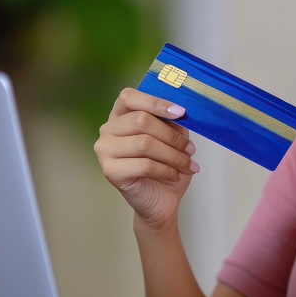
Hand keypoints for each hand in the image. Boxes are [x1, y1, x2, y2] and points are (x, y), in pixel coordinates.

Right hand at [94, 87, 198, 228]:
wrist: (160, 200)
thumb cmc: (165, 166)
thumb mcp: (173, 139)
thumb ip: (172, 123)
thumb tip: (181, 112)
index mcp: (120, 115)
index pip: (128, 97)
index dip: (155, 102)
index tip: (180, 112)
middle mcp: (107, 130)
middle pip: (141, 121)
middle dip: (172, 136)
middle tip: (190, 148)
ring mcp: (105, 150)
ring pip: (144, 144)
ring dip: (173, 155)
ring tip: (187, 163)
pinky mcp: (110, 171)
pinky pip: (144, 165)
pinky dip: (166, 169)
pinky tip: (175, 174)